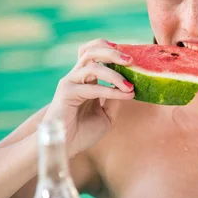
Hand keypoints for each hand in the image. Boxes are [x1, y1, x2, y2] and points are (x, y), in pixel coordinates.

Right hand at [43, 39, 134, 156]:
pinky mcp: (66, 93)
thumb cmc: (84, 132)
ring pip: (91, 66)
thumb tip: (129, 86)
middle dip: (112, 52)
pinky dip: (110, 90)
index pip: (95, 52)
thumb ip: (115, 99)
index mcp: (85, 78)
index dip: (112, 50)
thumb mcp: (107, 115)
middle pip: (91, 51)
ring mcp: (70, 83)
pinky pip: (91, 87)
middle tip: (131, 60)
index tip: (131, 57)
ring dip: (114, 74)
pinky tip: (124, 95)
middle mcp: (76, 76)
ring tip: (129, 85)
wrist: (67, 147)